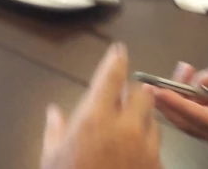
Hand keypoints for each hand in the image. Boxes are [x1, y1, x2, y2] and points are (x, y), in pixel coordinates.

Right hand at [41, 44, 161, 168]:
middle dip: (135, 91)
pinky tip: (134, 151)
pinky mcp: (156, 165)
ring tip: (129, 126)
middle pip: (143, 94)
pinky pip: (156, 145)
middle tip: (123, 96)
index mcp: (95, 117)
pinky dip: (147, 142)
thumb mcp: (51, 155)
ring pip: (153, 119)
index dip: (116, 60)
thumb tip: (53, 111)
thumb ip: (55, 129)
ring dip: (142, 117)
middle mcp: (125, 127)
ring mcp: (146, 148)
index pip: (112, 77)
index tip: (119, 50)